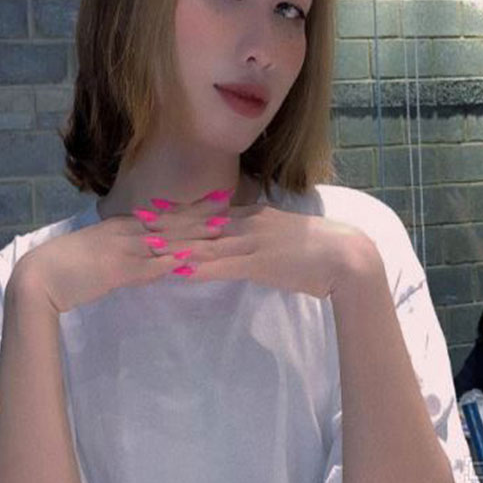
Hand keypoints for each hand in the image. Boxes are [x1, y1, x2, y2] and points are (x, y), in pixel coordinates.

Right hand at [11, 189, 236, 313]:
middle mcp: (127, 232)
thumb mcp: (103, 252)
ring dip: (195, 237)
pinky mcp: (116, 270)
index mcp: (123, 225)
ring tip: (221, 232)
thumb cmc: (68, 265)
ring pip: (166, 241)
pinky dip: (171, 263)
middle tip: (230, 208)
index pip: (165, 215)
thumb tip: (155, 260)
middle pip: (171, 223)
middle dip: (202, 217)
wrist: (39, 276)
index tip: (216, 201)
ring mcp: (123, 249)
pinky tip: (191, 261)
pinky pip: (149, 266)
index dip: (192, 208)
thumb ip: (130, 254)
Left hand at [139, 201, 383, 298]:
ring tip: (147, 245)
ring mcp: (253, 242)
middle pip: (200, 224)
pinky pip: (225, 265)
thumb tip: (236, 238)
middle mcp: (248, 224)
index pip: (208, 213)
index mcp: (252, 216)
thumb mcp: (280, 234)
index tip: (153, 211)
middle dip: (167, 224)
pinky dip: (201, 267)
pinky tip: (181, 270)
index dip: (178, 212)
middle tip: (137, 222)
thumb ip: (257, 234)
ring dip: (176, 245)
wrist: (345, 257)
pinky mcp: (261, 263)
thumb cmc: (315, 249)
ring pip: (207, 243)